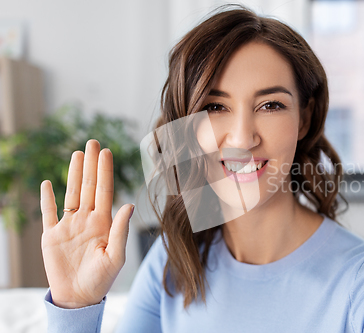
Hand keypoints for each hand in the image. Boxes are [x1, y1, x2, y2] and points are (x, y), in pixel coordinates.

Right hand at [40, 139, 134, 308]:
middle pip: (88, 186)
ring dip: (72, 174)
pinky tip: (48, 183)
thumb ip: (121, 230)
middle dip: (91, 164)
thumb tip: (128, 204)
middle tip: (92, 142)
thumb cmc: (101, 279)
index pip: (105, 191)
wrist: (79, 297)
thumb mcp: (115, 256)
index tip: (106, 151)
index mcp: (104, 222)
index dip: (105, 171)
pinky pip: (48, 213)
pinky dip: (47, 198)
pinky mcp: (51, 236)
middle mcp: (87, 219)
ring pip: (70, 193)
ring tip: (77, 154)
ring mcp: (69, 226)